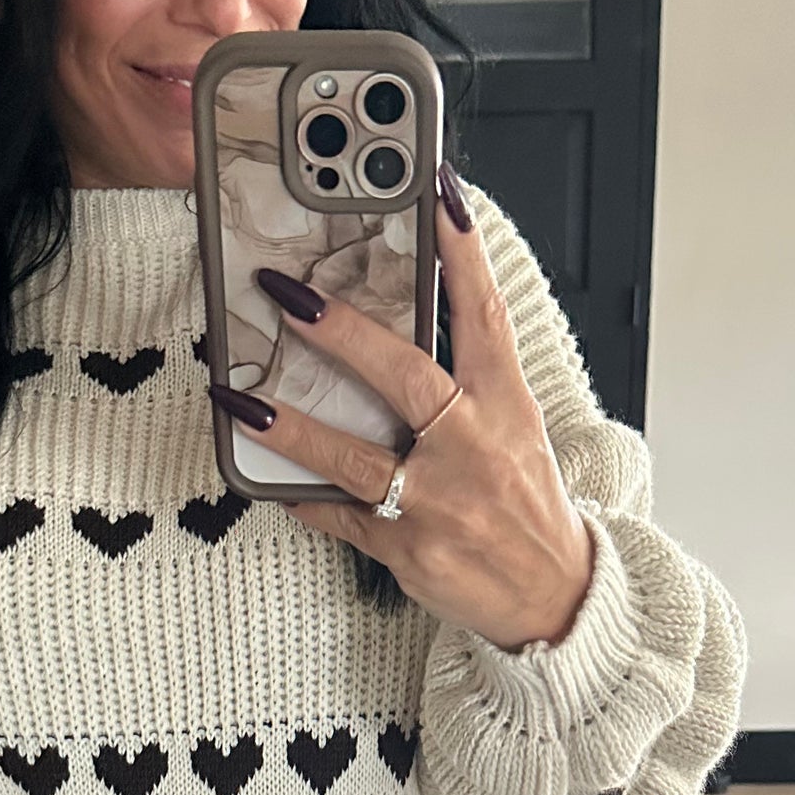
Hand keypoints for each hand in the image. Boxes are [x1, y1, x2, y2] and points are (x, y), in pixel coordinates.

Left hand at [225, 165, 596, 650]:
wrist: (554, 598)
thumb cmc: (529, 508)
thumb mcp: (516, 432)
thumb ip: (468, 383)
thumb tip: (405, 326)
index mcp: (506, 409)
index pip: (484, 316)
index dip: (461, 254)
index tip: (437, 196)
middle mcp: (473, 450)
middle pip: (405, 377)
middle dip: (342, 332)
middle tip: (287, 295)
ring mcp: (437, 504)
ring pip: (353, 458)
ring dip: (292, 426)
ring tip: (240, 399)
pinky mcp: (407, 550)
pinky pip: (339, 518)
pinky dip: (301, 498)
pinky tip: (264, 478)